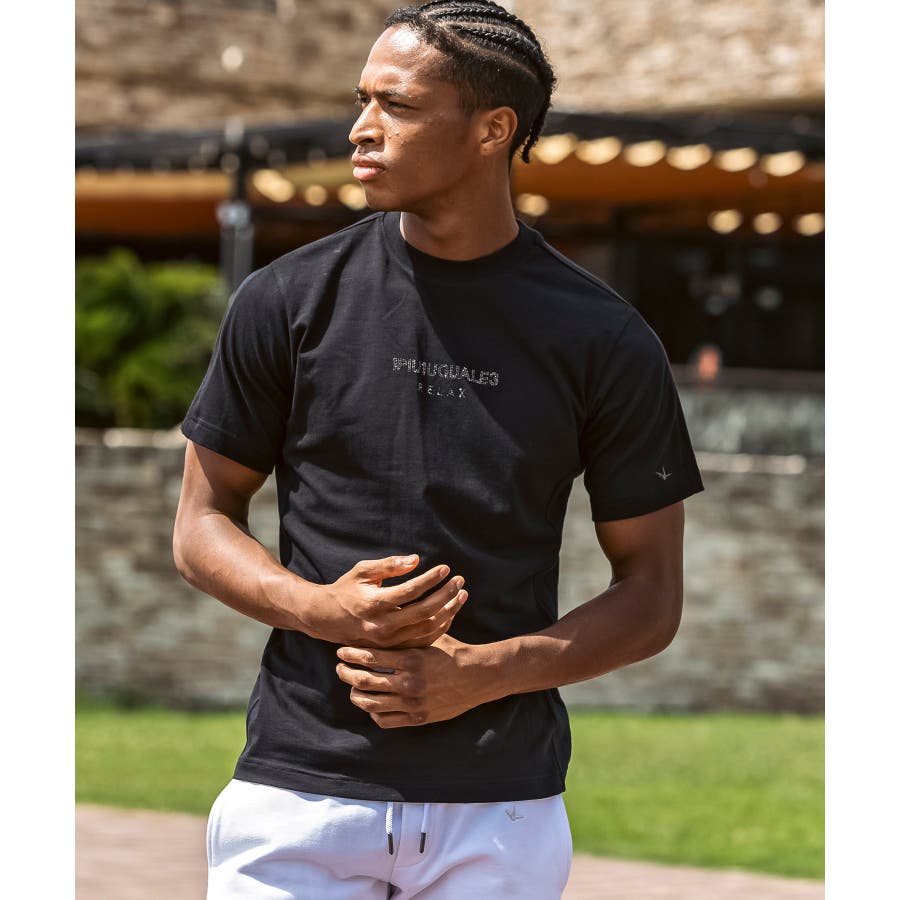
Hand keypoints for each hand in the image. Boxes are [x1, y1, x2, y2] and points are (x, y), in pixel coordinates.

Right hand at [304, 555, 467, 648]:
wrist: (328, 619)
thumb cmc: (347, 589)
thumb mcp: (363, 571)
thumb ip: (389, 565)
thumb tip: (416, 559)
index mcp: (375, 604)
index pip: (411, 591)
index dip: (431, 579)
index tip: (445, 568)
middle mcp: (382, 625)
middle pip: (424, 611)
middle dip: (446, 594)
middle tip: (460, 580)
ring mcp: (388, 640)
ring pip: (426, 628)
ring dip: (448, 611)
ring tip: (461, 594)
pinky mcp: (392, 648)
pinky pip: (422, 640)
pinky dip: (439, 627)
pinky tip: (450, 612)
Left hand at [335, 633, 488, 728]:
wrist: (477, 677)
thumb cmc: (452, 651)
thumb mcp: (429, 636)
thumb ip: (406, 631)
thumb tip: (384, 615)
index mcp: (411, 659)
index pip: (370, 657)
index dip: (351, 653)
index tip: (341, 650)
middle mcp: (409, 682)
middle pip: (365, 681)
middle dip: (346, 673)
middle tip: (339, 668)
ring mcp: (412, 703)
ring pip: (370, 703)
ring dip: (355, 694)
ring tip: (351, 687)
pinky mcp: (417, 718)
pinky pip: (385, 720)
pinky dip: (373, 712)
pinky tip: (371, 703)